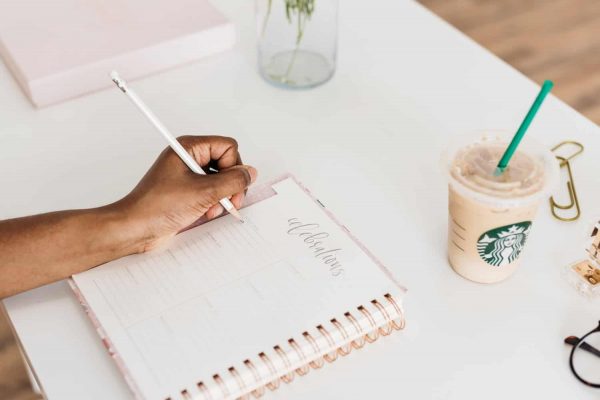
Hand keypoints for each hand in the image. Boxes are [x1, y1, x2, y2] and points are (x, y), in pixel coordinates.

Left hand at [116, 135, 256, 251]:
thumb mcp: (203, 192)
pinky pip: (212, 192)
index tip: (229, 184)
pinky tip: (206, 213)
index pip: (228, 147)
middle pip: (227, 163)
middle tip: (228, 200)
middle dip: (230, 185)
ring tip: (211, 209)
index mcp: (189, 147)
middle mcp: (189, 158)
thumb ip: (232, 181)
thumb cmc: (157, 207)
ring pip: (222, 180)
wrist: (136, 228)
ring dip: (222, 197)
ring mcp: (188, 175)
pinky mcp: (188, 191)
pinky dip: (214, 204)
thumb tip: (250, 173)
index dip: (233, 166)